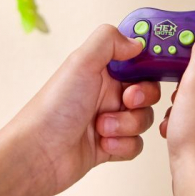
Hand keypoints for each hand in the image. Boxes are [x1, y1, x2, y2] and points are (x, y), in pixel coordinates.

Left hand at [0, 25, 159, 195]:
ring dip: (127, 124)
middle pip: (147, 90)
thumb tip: (136, 41)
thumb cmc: (53, 108)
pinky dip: (123, 145)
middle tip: (126, 100)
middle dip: (142, 96)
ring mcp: (109, 119)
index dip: (149, 62)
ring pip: (143, 118)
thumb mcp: (80, 62)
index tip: (156, 66)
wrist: (39, 154)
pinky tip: (104, 144)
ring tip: (102, 127)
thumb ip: (109, 41)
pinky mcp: (110, 146)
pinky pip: (136, 144)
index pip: (136, 59)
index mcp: (101, 69)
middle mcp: (105, 92)